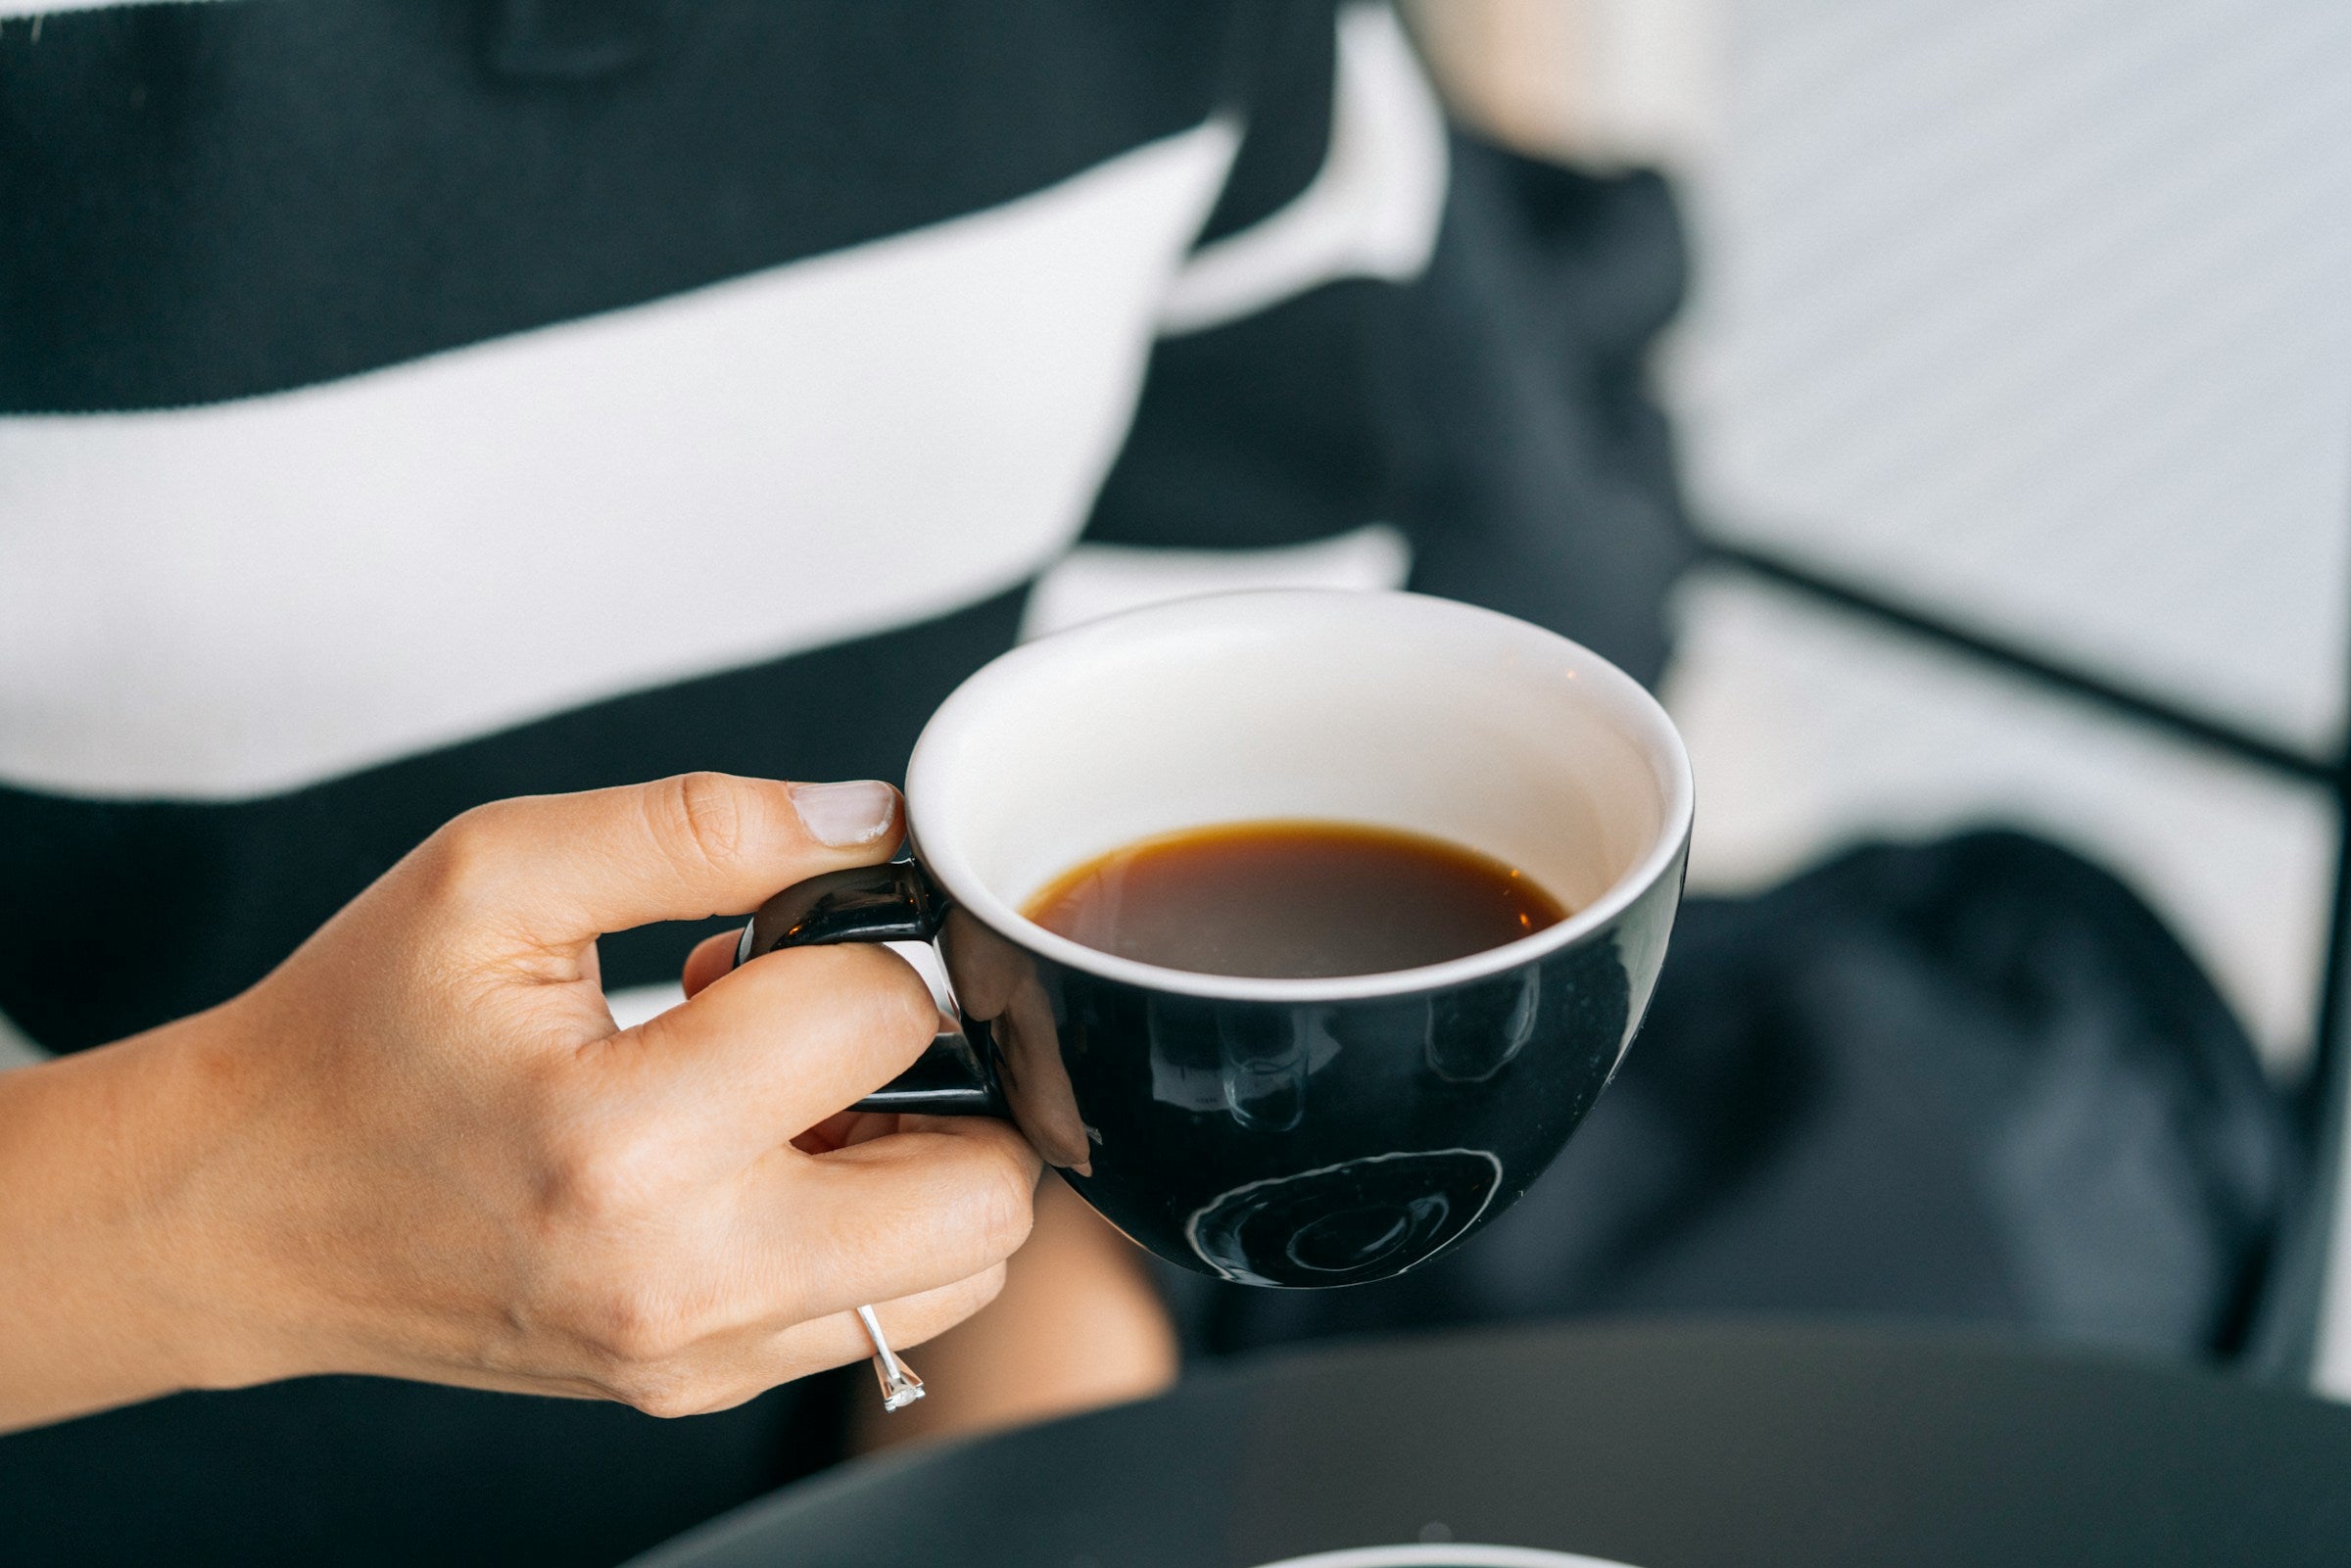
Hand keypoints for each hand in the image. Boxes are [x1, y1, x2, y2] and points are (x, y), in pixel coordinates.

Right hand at [0, 774, 1039, 1429]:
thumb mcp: (497, 874)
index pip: (881, 1018)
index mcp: (621, 1139)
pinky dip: (878, 1233)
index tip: (784, 939)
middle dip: (952, 1077)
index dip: (857, 944)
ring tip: (802, 1095)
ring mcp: (698, 1354)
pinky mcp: (698, 1385)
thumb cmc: (355, 1038)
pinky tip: (771, 1160)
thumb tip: (873, 822)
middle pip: (983, 1195)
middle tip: (842, 1024)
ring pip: (962, 1272)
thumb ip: (702, 826)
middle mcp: (680, 1277)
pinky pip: (885, 1318)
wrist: (238, 1212)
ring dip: (929, 1164)